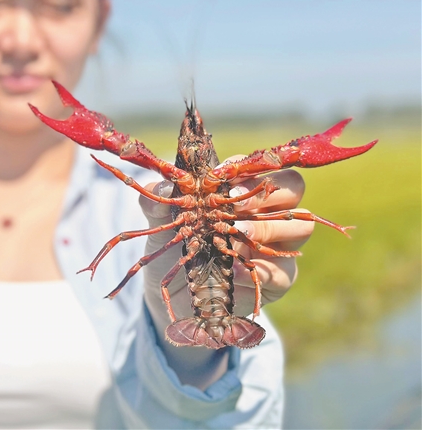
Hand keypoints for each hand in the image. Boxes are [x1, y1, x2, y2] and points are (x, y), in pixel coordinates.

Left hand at [139, 158, 312, 386]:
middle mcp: (265, 212)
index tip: (220, 177)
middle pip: (292, 187)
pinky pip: (285, 270)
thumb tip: (162, 185)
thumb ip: (159, 203)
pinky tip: (236, 271)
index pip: (257, 167)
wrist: (179, 293)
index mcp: (240, 190)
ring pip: (300, 225)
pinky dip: (262, 269)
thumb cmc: (175, 248)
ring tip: (241, 234)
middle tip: (236, 206)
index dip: (242, 168)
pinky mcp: (279, 278)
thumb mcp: (162, 224)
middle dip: (266, 193)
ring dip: (270, 227)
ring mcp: (276, 245)